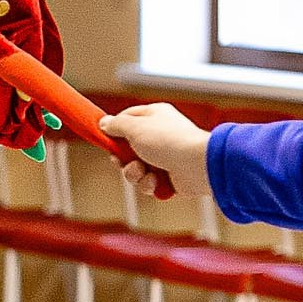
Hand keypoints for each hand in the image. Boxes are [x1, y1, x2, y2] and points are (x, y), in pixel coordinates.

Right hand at [99, 104, 213, 201]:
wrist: (197, 165)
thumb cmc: (169, 141)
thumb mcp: (135, 127)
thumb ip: (116, 125)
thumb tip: (104, 123)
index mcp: (153, 117)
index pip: (125, 120)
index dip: (113, 132)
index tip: (105, 140)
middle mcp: (158, 135)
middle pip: (126, 149)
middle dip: (122, 160)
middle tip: (124, 161)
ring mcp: (164, 157)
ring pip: (135, 169)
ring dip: (134, 174)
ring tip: (144, 172)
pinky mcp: (168, 176)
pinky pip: (148, 183)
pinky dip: (149, 184)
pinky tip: (157, 181)